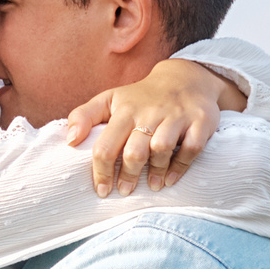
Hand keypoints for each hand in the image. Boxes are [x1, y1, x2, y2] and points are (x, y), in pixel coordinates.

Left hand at [62, 59, 243, 196]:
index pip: (106, 145)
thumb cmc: (140, 97)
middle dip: (127, 175)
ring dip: (154, 172)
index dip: (100, 172)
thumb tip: (69, 141)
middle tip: (124, 191)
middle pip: (134, 151)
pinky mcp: (199, 121)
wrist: (184, 78)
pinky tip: (170, 179)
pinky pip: (191, 148)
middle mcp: (150, 112)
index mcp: (125, 110)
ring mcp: (176, 116)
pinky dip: (180, 166)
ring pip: (161, 149)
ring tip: (149, 186)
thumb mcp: (110, 99)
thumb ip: (84, 116)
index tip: (101, 190)